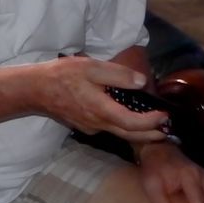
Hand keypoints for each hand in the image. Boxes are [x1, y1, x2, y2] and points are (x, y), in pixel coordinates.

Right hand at [33, 56, 171, 141]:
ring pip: (119, 133)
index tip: (165, 115)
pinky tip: (126, 117)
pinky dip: (122, 126)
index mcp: (101, 110)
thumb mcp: (91, 67)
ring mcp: (90, 127)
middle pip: (129, 135)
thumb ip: (117, 74)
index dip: (151, 122)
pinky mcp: (84, 125)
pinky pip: (108, 128)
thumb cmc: (62, 75)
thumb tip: (141, 81)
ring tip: (154, 126)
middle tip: (168, 130)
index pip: (132, 123)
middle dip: (150, 135)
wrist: (36, 89)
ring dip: (138, 132)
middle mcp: (98, 124)